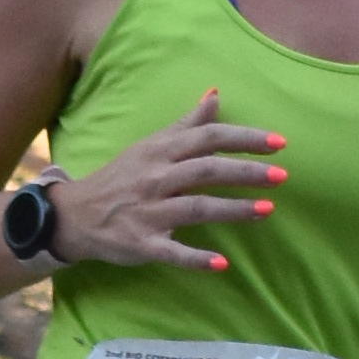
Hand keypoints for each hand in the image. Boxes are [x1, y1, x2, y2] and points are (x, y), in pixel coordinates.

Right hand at [43, 90, 287, 275]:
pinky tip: (222, 263)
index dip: (244, 138)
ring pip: (196, 207)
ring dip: (232, 209)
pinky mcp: (142, 243)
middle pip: (206, 170)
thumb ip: (186, 124)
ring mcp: (148, 212)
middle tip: (282, 175)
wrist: (76, 214)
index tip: (279, 142)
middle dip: (245, 172)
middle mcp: (156, 178)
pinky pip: (171, 251)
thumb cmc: (122, 177)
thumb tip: (215, 95)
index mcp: (160, 151)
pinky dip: (195, 258)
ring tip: (267, 209)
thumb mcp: (151, 145)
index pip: (208, 137)